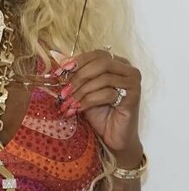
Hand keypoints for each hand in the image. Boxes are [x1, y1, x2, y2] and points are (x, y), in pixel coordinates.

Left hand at [57, 50, 142, 166]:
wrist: (112, 136)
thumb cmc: (98, 111)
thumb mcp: (82, 88)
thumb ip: (73, 72)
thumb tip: (55, 55)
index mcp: (115, 62)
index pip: (96, 54)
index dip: (78, 61)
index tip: (60, 72)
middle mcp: (126, 68)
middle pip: (101, 63)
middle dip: (79, 77)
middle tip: (64, 91)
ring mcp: (133, 81)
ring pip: (104, 78)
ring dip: (82, 91)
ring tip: (68, 103)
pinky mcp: (134, 96)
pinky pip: (108, 93)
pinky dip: (89, 101)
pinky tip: (78, 108)